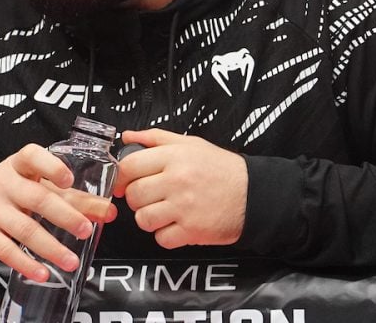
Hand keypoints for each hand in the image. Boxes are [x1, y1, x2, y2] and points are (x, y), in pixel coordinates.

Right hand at [0, 144, 116, 281]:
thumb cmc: (12, 191)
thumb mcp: (37, 185)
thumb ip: (73, 197)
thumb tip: (109, 212)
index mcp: (19, 165)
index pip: (32, 157)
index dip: (51, 166)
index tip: (69, 180)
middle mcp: (4, 184)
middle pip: (36, 198)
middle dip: (64, 215)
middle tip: (86, 230)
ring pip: (24, 228)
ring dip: (51, 247)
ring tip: (72, 261)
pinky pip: (5, 250)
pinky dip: (25, 264)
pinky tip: (43, 273)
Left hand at [112, 129, 247, 248]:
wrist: (254, 194)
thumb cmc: (222, 169)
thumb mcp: (191, 144)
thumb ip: (156, 138)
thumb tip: (127, 137)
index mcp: (175, 157)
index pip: (130, 166)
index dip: (121, 176)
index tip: (123, 182)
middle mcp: (177, 181)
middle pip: (133, 195)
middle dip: (137, 198)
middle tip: (150, 197)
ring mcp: (184, 208)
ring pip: (143, 219)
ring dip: (149, 218)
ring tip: (164, 211)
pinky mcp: (192, 231)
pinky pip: (161, 238)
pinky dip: (165, 235)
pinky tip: (177, 224)